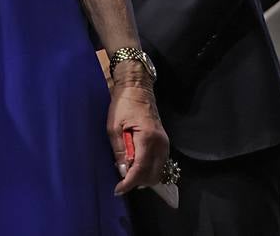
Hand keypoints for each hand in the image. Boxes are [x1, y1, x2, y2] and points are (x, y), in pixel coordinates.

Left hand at [107, 71, 168, 194]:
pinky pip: (159, 163)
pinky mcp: (164, 143)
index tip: (118, 190)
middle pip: (153, 175)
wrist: (137, 88)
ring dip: (143, 176)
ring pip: (158, 171)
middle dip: (137, 181)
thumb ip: (120, 151)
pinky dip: (148, 169)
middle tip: (121, 180)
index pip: (141, 169)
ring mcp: (165, 144)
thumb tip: (123, 172)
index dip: (129, 182)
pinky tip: (135, 164)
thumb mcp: (114, 127)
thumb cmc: (123, 104)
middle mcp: (161, 144)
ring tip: (127, 171)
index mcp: (148, 139)